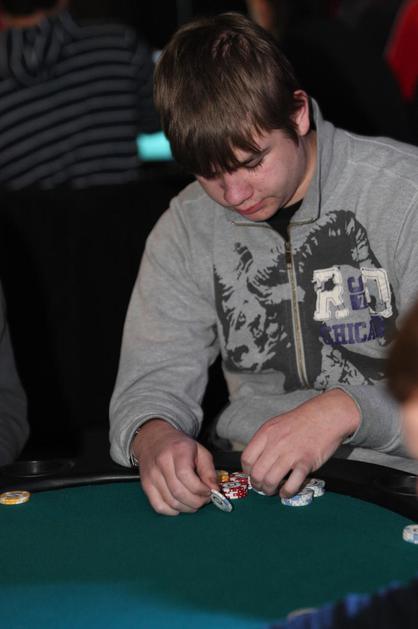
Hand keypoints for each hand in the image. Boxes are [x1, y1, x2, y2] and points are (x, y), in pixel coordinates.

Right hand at [132, 419, 217, 515]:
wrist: (154, 439)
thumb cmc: (179, 446)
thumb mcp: (199, 450)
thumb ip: (209, 470)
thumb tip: (214, 489)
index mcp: (177, 450)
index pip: (186, 476)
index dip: (200, 489)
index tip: (209, 491)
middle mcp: (161, 462)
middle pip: (178, 492)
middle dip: (196, 501)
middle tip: (204, 500)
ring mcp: (151, 475)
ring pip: (170, 502)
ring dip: (187, 508)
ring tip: (194, 502)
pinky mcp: (146, 485)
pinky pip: (159, 506)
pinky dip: (172, 511)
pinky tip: (180, 505)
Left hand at [241, 389, 359, 497]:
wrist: (327, 415)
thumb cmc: (303, 420)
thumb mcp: (278, 424)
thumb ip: (266, 440)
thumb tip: (257, 460)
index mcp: (266, 432)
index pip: (246, 458)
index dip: (247, 472)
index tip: (252, 476)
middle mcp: (276, 443)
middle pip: (256, 473)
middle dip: (257, 485)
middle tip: (262, 487)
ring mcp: (291, 453)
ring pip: (270, 480)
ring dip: (269, 490)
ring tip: (273, 490)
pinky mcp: (306, 462)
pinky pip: (291, 484)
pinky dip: (287, 493)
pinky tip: (286, 492)